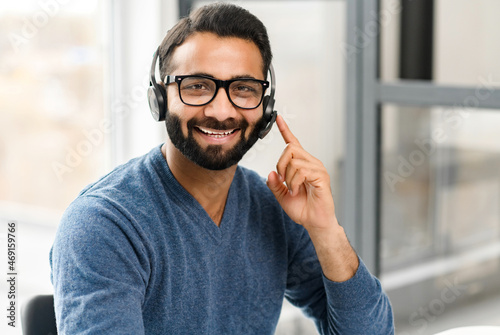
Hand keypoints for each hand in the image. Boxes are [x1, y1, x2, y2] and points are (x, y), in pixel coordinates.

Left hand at [266, 115, 336, 230]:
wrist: (314, 222)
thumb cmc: (302, 208)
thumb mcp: (281, 195)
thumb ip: (275, 184)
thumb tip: (271, 172)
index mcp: (301, 164)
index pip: (293, 142)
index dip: (285, 130)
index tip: (278, 118)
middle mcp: (310, 162)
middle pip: (290, 148)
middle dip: (280, 164)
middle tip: (282, 180)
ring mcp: (317, 168)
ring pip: (294, 160)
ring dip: (288, 177)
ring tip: (292, 189)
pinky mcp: (321, 176)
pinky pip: (302, 171)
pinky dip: (294, 182)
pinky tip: (296, 191)